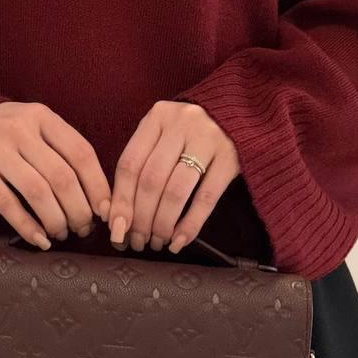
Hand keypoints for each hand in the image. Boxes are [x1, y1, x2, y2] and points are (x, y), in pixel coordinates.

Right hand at [0, 101, 111, 248]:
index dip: (97, 186)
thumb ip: (59, 150)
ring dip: (55, 220)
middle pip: (62, 177)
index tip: (104, 211)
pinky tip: (39, 240)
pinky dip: (26, 225)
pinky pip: (6, 202)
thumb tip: (97, 197)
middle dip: (78, 210)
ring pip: (37, 191)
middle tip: (82, 229)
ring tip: (60, 234)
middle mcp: (19, 128)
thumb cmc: (1, 133)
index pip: (81, 153)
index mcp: (41, 116)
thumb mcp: (31, 127)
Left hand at [106, 101, 238, 251]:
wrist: (241, 115)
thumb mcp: (164, 135)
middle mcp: (181, 124)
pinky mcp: (230, 157)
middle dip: (141, 218)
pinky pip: (206, 198)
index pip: (130, 164)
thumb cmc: (192, 133)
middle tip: (138, 242)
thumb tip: (119, 215)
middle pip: (151, 180)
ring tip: (158, 242)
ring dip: (163, 224)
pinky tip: (180, 241)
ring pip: (175, 191)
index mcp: (157, 117)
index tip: (116, 228)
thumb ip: (143, 164)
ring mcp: (207, 139)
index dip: (121, 201)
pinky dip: (190, 224)